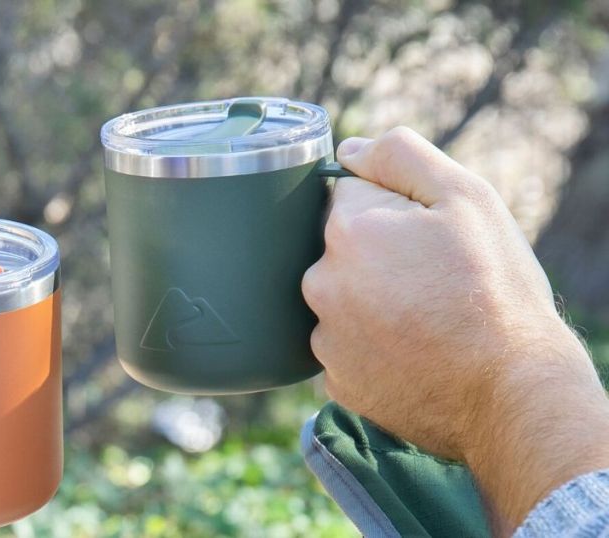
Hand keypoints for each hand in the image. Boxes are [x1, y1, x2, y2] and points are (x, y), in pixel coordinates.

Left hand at [302, 127, 608, 534]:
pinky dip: (374, 347)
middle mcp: (320, 283)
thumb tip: (350, 149)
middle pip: (343, 250)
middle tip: (434, 280)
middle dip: (379, 255)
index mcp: (346, 231)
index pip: (350, 195)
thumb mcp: (466, 198)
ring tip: (429, 320)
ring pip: (344, 300)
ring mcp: (325, 338)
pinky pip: (349, 348)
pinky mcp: (336, 382)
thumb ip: (400, 157)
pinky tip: (415, 352)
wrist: (510, 391)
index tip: (427, 236)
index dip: (394, 210)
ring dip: (373, 302)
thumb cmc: (494, 290)